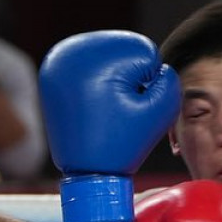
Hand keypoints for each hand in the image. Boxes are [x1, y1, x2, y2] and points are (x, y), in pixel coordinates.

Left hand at [39, 30, 180, 221]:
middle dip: (128, 80)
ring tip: (103, 109)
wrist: (84, 172)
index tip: (128, 110)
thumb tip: (155, 66)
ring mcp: (59, 58)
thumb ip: (169, 79)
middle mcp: (74, 49)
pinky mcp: (51, 70)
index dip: (146, 85)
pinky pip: (86, 67)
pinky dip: (93, 82)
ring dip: (111, 80)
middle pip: (123, 52)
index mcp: (101, 55)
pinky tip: (91, 102)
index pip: (145, 54)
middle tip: (115, 112)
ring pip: (105, 58)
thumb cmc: (123, 144)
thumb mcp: (161, 111)